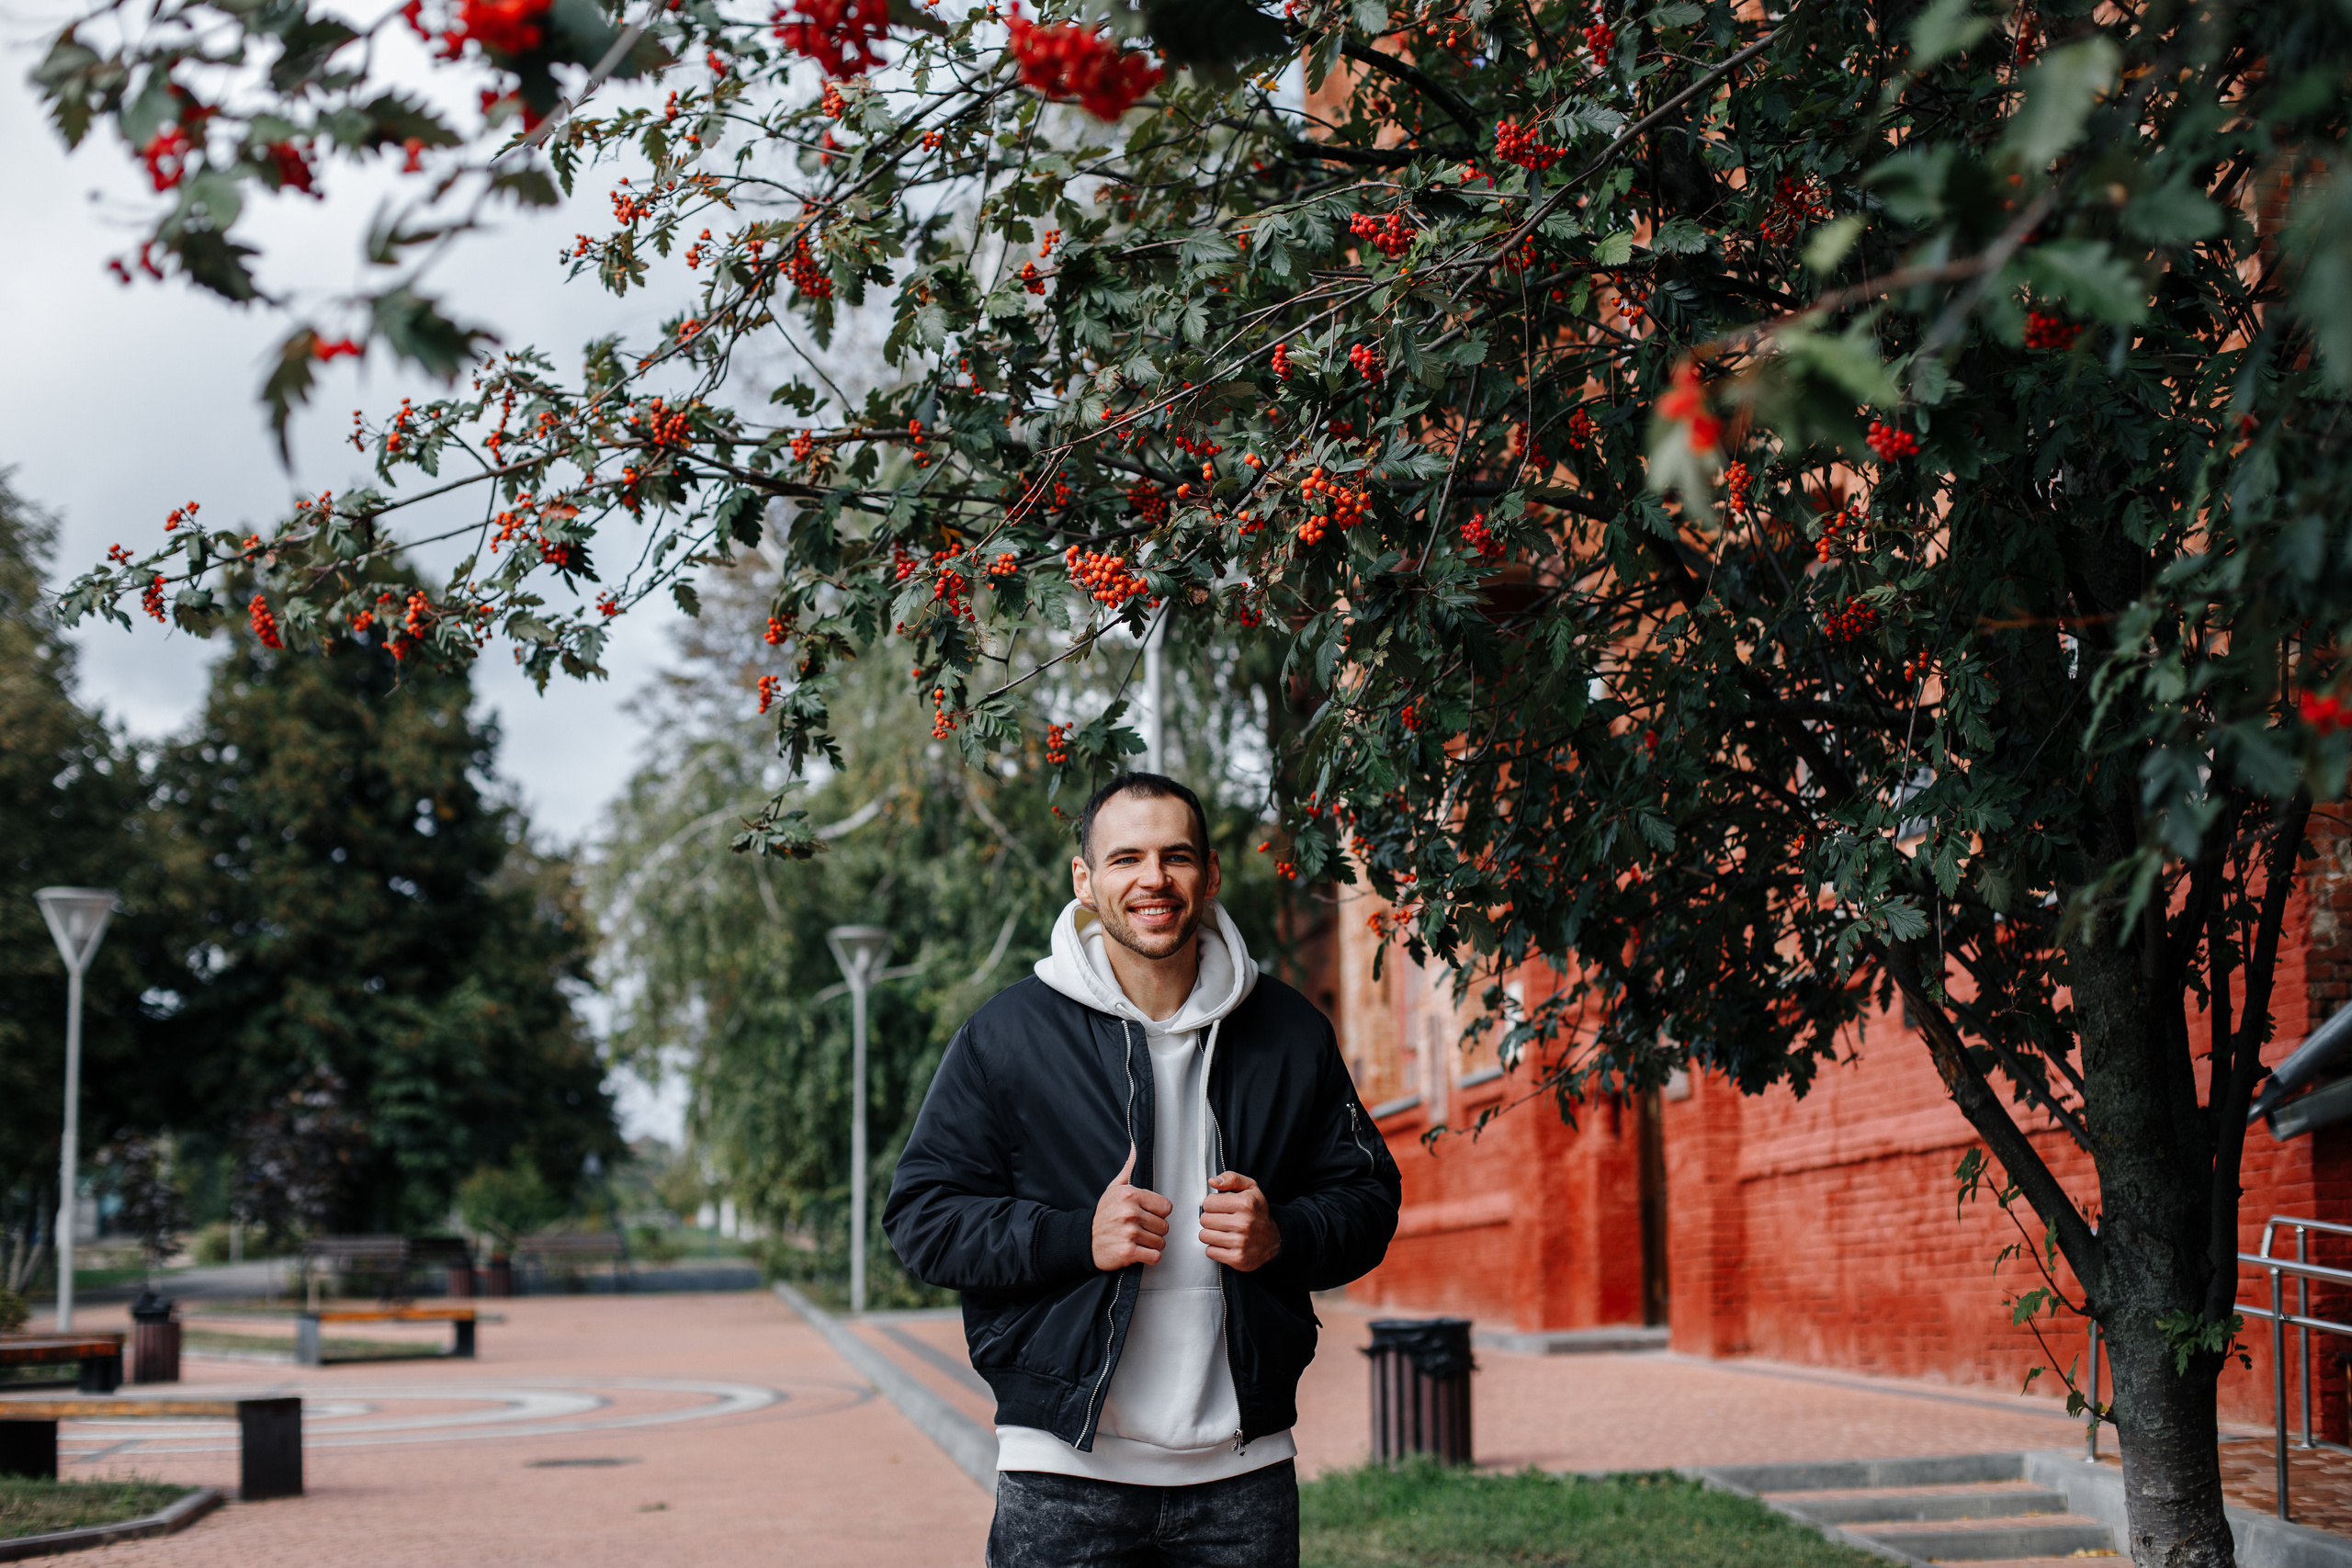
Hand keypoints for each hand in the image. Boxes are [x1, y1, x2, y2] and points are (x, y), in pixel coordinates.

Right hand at [1093, 1147, 1172, 1270]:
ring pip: (1160, 1242)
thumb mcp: (1114, 1188)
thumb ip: (1129, 1168)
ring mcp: (1129, 1233)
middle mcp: (1130, 1213)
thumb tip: (1135, 1147)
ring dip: (1152, 1245)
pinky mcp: (1128, 1252)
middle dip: (1154, 1230)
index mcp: (1130, 1195)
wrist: (1083, 1240)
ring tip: (1137, 1240)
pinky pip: (1154, 1257)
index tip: (1147, 1215)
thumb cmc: (1103, 1215)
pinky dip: (1149, 1257)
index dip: (1158, 1213)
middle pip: (1164, 1226)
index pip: (1166, 1207)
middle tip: (1140, 1229)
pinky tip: (1138, 1251)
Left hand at [1200, 1171, 1281, 1271]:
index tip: (1219, 1207)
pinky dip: (1214, 1248)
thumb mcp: (1250, 1188)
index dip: (1212, 1204)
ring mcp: (1240, 1242)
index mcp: (1245, 1203)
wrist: (1273, 1240)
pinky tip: (1224, 1243)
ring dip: (1210, 1234)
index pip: (1208, 1203)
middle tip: (1221, 1220)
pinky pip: (1210, 1251)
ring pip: (1204, 1235)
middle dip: (1210, 1219)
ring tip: (1222, 1231)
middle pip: (1204, 1220)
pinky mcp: (1237, 1258)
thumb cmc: (1258, 1213)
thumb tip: (1213, 1181)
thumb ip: (1232, 1178)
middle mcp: (1243, 1223)